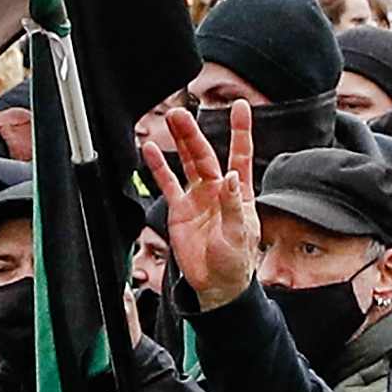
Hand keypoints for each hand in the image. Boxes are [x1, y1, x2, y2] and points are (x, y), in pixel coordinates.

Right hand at [133, 99, 260, 309]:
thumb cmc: (235, 262)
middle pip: (205, 155)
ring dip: (179, 143)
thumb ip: (235, 206)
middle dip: (193, 134)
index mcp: (239, 193)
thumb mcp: (239, 234)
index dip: (240, 131)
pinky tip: (150, 150)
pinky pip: (168, 184)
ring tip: (170, 121)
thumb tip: (233, 177)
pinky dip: (159, 167)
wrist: (216, 284)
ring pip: (187, 163)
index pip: (240, 155)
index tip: (239, 107)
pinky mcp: (180, 210)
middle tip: (181, 114)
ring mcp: (197, 198)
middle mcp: (217, 190)